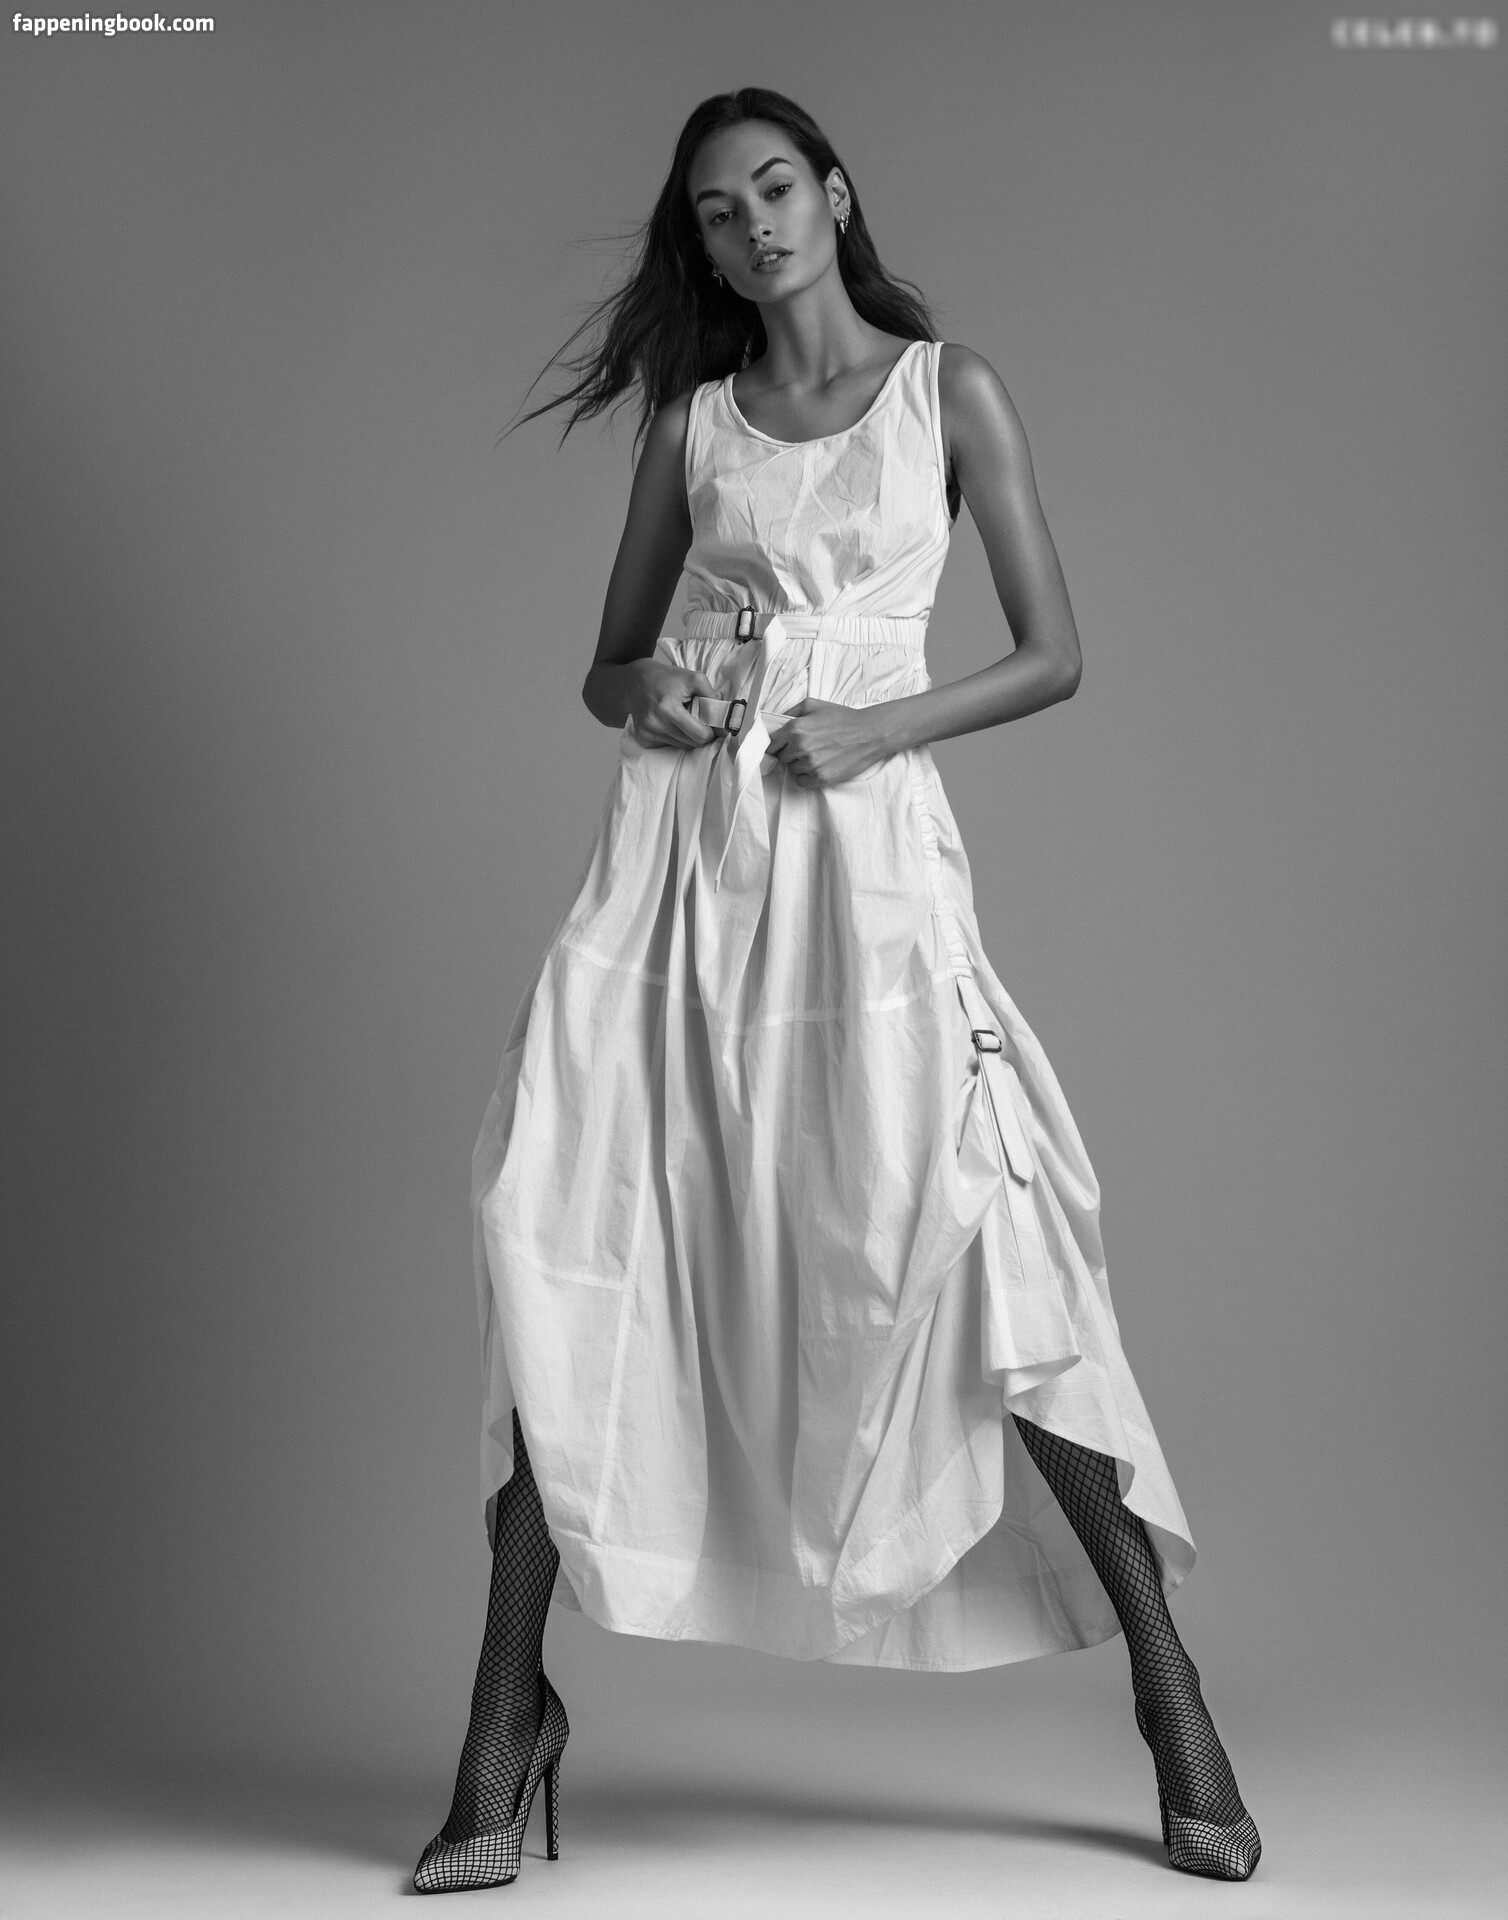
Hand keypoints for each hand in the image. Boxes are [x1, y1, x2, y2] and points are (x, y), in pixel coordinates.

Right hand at [621, 659, 720, 749]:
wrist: (635, 681)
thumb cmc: (668, 678)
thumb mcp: (694, 679)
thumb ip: (713, 699)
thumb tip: (726, 720)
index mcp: (667, 708)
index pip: (700, 735)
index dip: (712, 732)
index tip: (716, 725)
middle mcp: (655, 724)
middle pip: (693, 743)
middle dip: (701, 733)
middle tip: (699, 718)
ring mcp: (647, 733)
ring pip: (683, 746)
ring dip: (688, 735)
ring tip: (682, 717)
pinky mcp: (643, 739)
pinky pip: (670, 745)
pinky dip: (675, 736)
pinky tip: (670, 722)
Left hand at [766, 698, 895, 788]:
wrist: (869, 733)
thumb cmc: (842, 718)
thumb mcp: (812, 704)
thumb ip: (789, 712)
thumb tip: (774, 724)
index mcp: (795, 728)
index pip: (770, 744)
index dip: (776, 744)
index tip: (782, 745)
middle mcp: (800, 747)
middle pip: (781, 757)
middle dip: (790, 753)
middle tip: (807, 746)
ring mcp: (811, 764)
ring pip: (792, 770)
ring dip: (800, 764)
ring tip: (817, 753)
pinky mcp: (821, 778)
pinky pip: (801, 782)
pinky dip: (806, 776)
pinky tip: (818, 765)